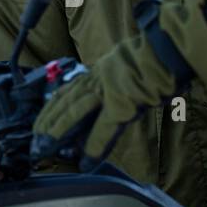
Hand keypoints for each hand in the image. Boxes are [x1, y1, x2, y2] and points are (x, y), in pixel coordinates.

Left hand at [30, 0, 206, 166]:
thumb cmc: (158, 55)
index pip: (67, 90)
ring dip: (58, 132)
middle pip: (64, 101)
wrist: (171, 46)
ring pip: (74, 111)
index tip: (39, 123)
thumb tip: (114, 99)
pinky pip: (104, 127)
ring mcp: (109, 88)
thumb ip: (115, 81)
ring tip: (45, 149)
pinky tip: (85, 161)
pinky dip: (94, 145)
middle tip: (34, 142)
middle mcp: (99, 77)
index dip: (51, 108)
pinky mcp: (123, 101)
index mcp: (101, 70)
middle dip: (47, 123)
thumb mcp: (128, 67)